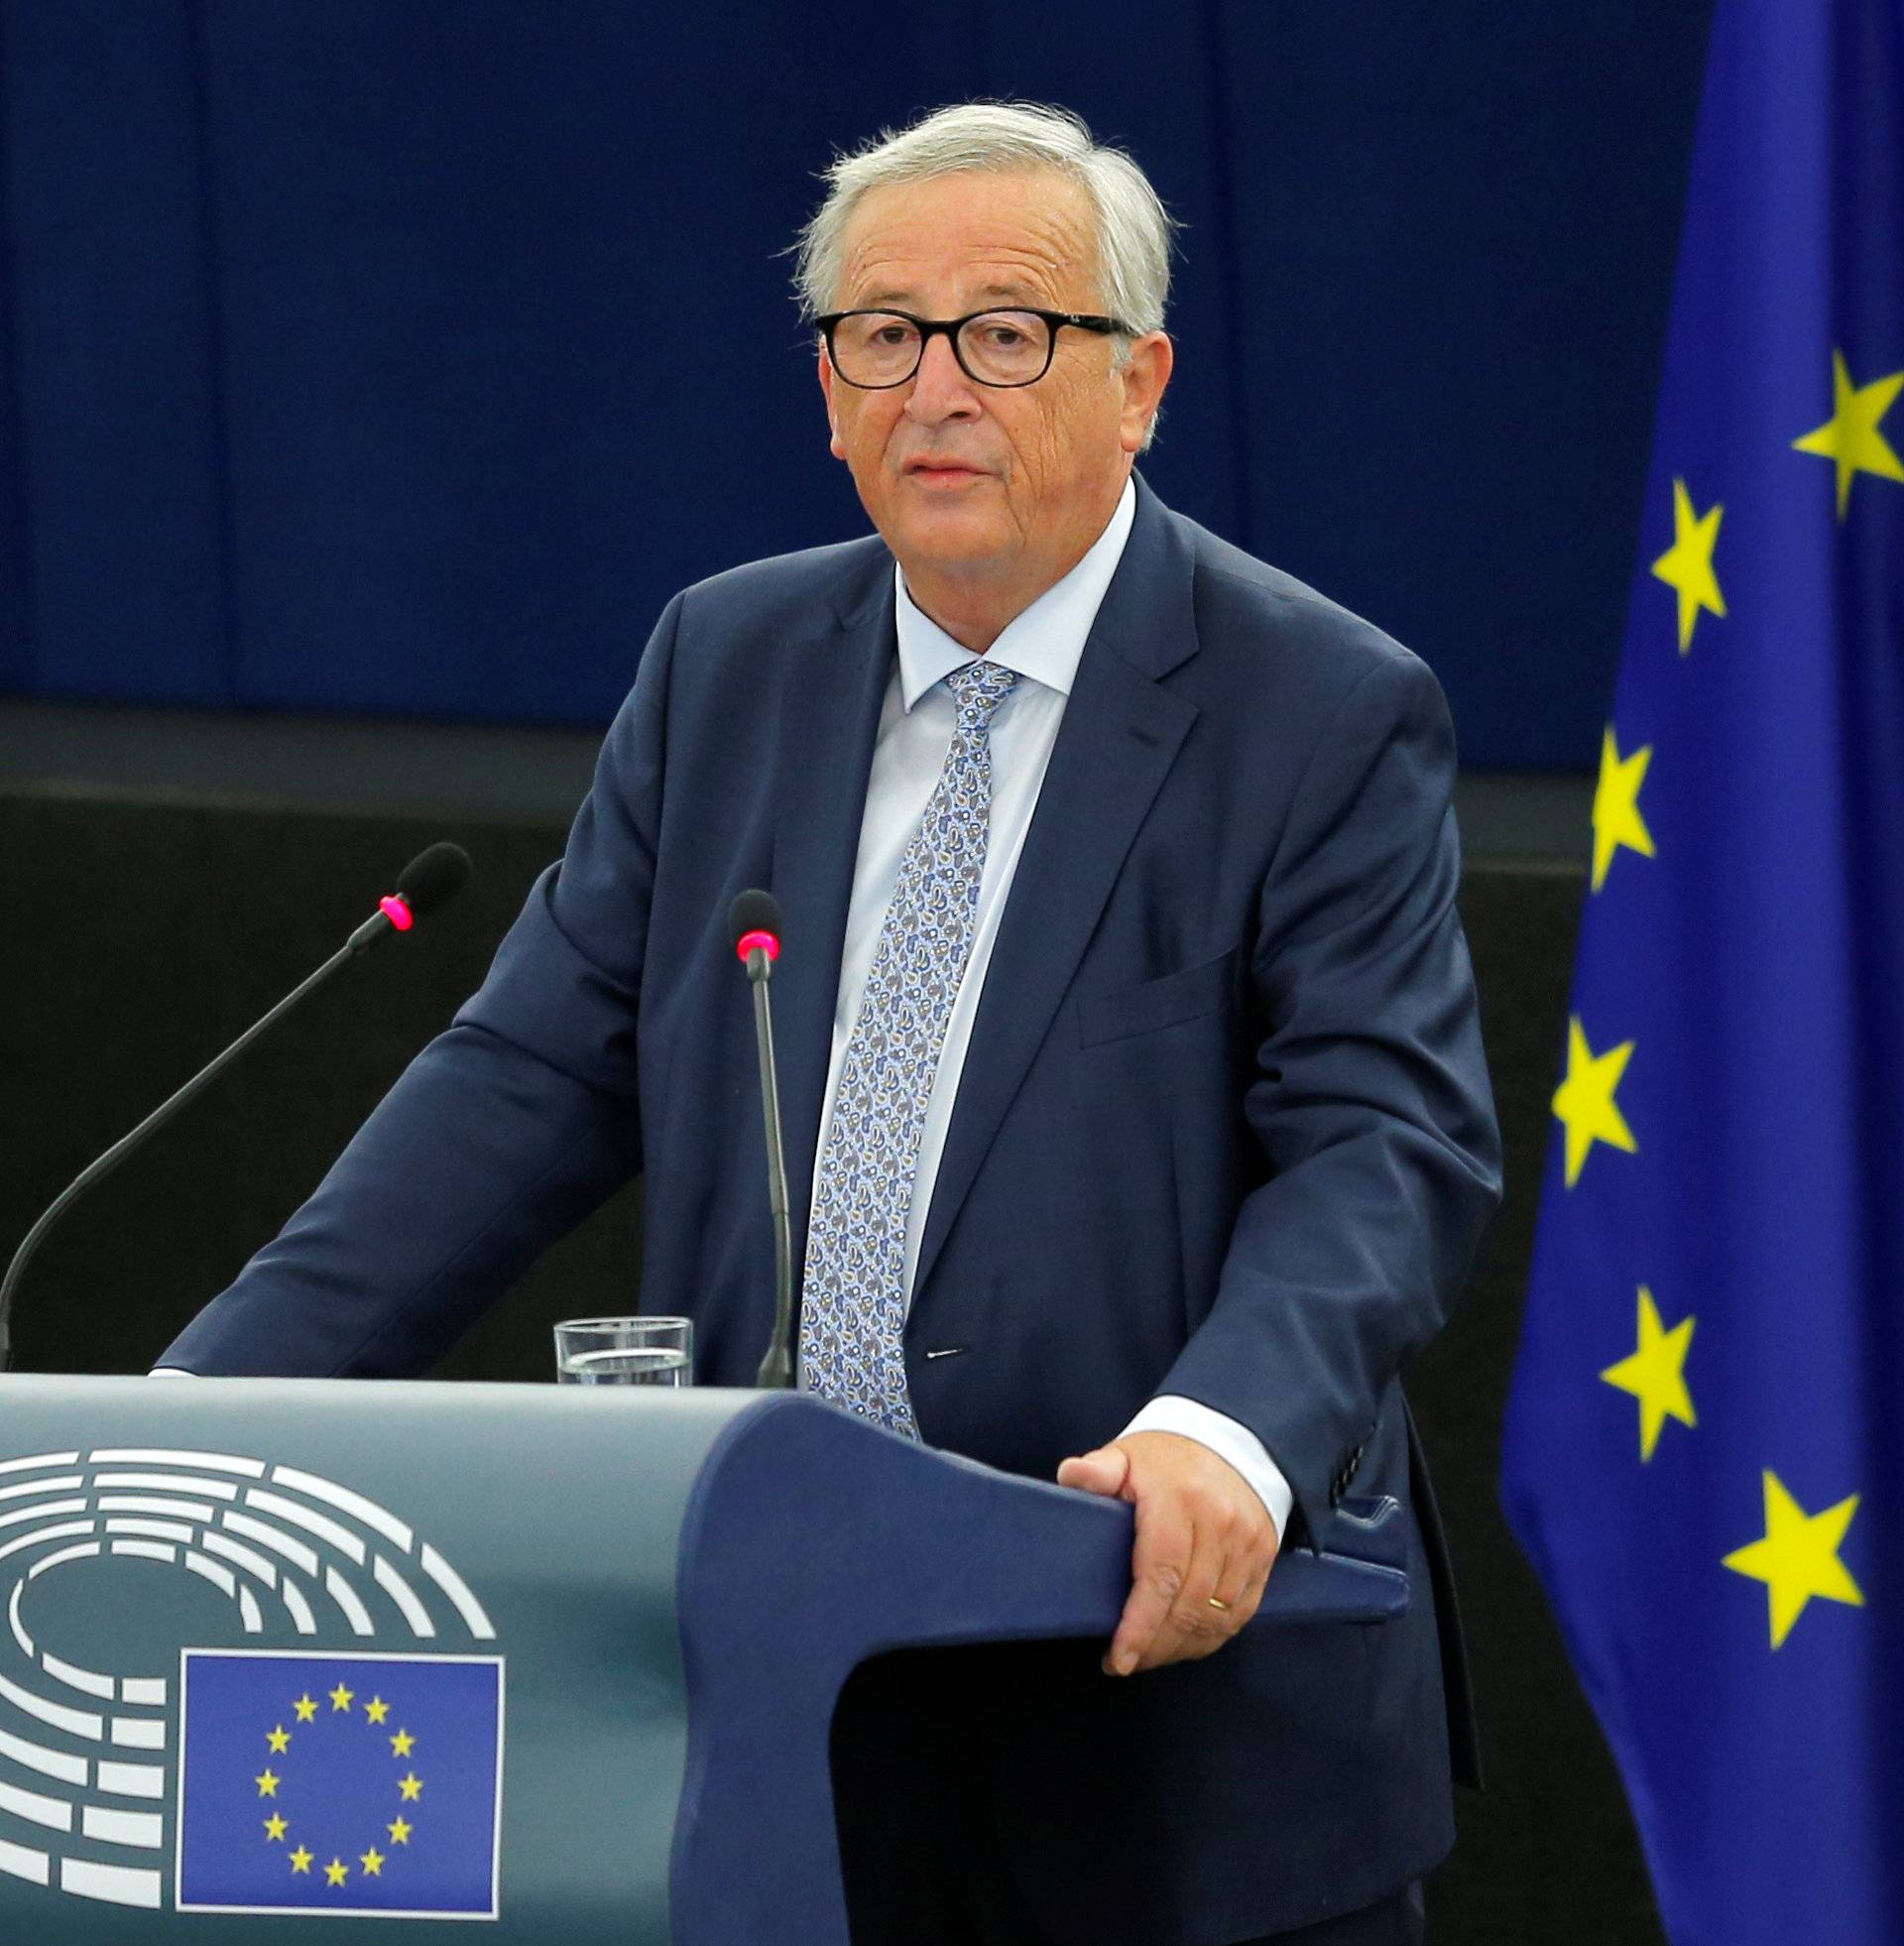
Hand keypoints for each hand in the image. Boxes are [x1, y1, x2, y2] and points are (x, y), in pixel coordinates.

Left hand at [1056, 1430, 1279, 1675]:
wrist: (1230, 1441)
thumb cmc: (1166, 1459)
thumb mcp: (1127, 1455)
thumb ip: (1098, 1470)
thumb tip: (1071, 1473)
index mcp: (1180, 1499)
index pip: (1161, 1575)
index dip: (1140, 1625)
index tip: (1118, 1658)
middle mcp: (1220, 1523)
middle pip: (1189, 1606)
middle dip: (1154, 1645)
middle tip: (1125, 1662)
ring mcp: (1247, 1542)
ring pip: (1216, 1617)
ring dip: (1180, 1647)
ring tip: (1147, 1656)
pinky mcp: (1264, 1557)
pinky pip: (1240, 1613)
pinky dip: (1210, 1638)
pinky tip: (1182, 1644)